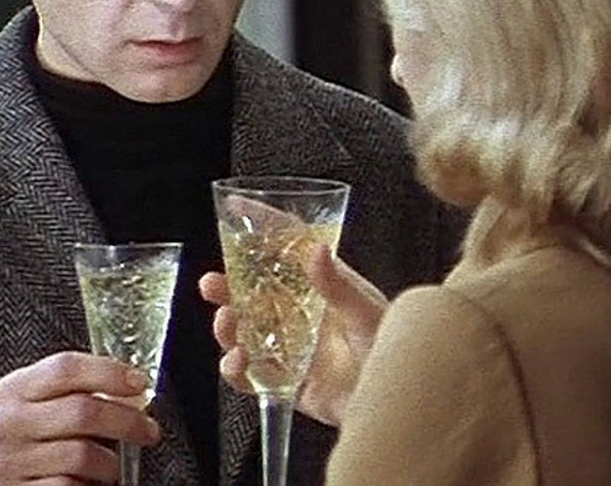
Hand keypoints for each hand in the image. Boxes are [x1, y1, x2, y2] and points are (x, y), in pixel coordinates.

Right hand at [0, 350, 161, 484]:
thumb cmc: (6, 442)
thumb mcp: (21, 404)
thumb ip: (61, 390)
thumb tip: (127, 387)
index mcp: (13, 389)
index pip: (66, 367)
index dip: (110, 372)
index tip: (139, 384)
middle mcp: (8, 422)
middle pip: (84, 412)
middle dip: (129, 421)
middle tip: (149, 430)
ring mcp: (9, 461)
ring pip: (83, 455)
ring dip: (110, 463)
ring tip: (111, 465)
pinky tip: (87, 483)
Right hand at [198, 244, 387, 427]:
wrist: (398, 402)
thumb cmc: (393, 349)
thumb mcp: (366, 312)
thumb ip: (338, 286)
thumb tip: (316, 250)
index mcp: (320, 285)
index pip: (287, 247)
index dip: (261, 225)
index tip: (235, 207)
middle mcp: (300, 313)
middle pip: (253, 292)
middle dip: (227, 286)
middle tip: (212, 283)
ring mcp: (290, 346)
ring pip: (245, 332)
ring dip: (227, 327)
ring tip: (226, 323)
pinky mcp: (286, 381)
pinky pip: (252, 374)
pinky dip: (237, 369)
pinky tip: (237, 363)